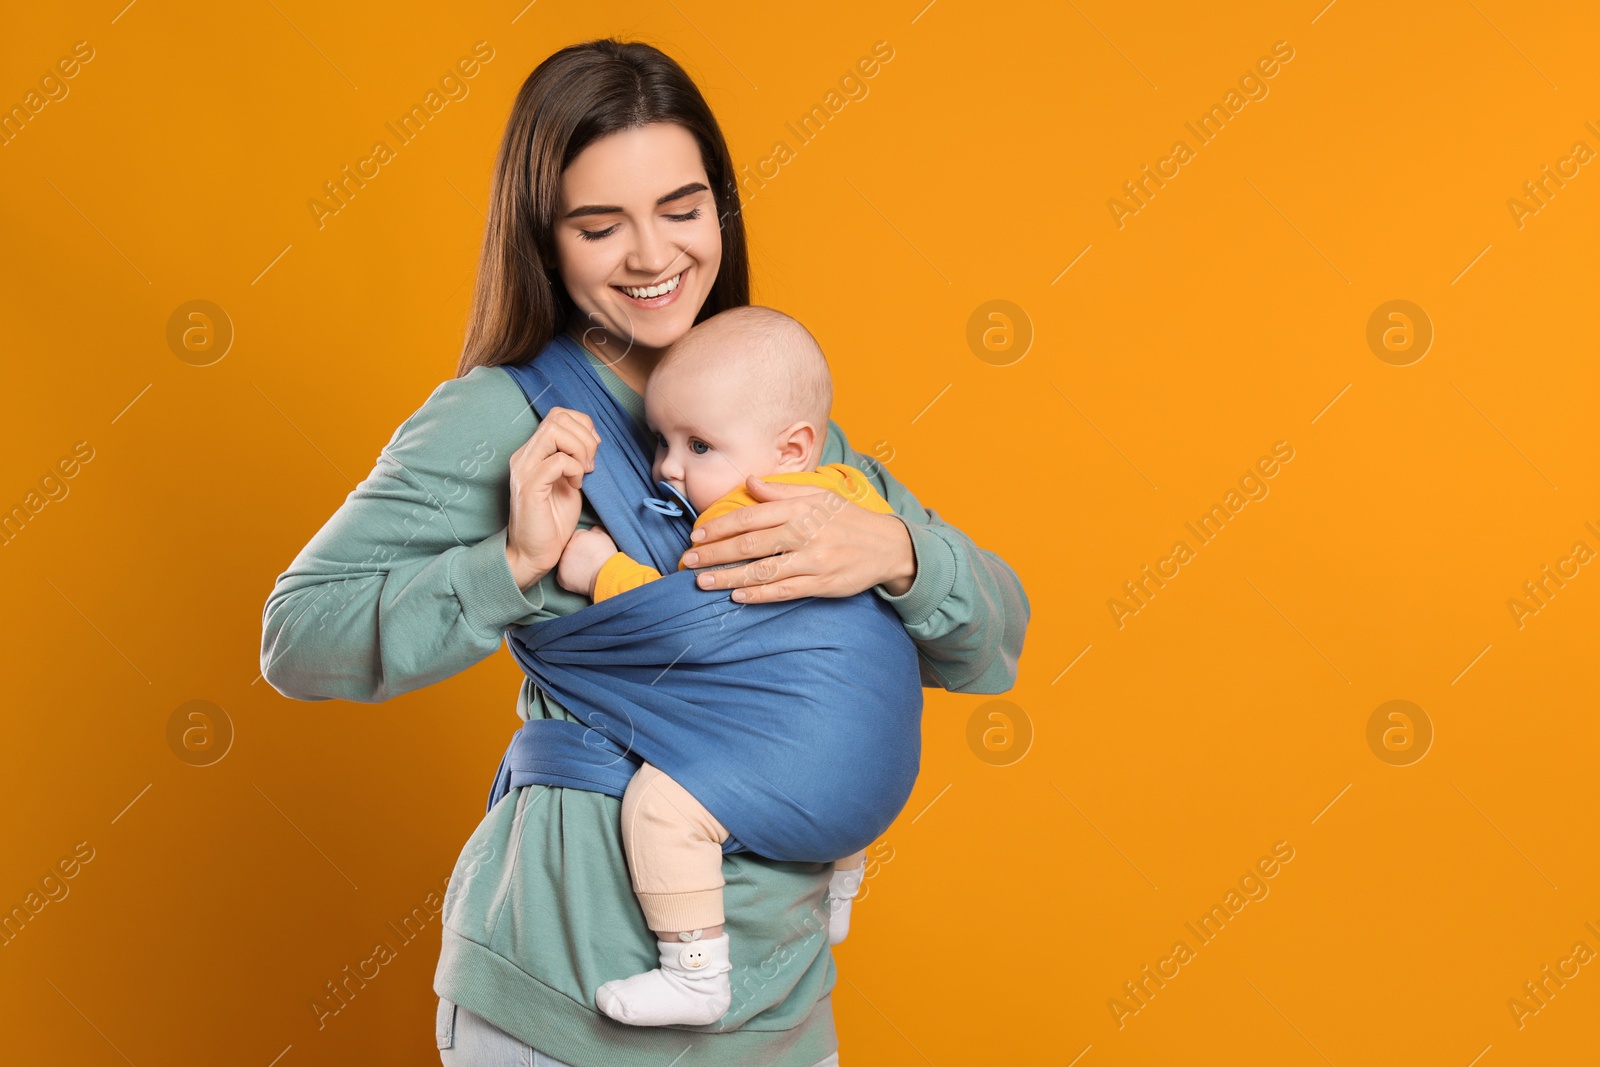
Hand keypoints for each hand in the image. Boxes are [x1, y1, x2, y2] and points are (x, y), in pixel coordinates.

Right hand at [505, 407, 601, 590]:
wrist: (534, 553)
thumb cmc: (553, 520)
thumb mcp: (570, 481)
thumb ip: (576, 458)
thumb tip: (593, 439)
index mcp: (533, 452)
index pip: (558, 415)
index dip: (583, 426)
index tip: (593, 451)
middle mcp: (525, 455)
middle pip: (557, 418)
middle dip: (585, 436)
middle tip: (591, 463)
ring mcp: (524, 469)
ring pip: (554, 431)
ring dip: (580, 449)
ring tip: (584, 472)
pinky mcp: (529, 486)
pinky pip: (557, 461)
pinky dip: (574, 469)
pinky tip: (576, 485)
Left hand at [557, 525, 619, 598]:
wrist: (607, 575)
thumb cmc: (608, 557)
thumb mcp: (606, 536)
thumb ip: (596, 530)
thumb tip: (592, 530)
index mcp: (577, 536)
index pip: (577, 538)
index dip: (583, 545)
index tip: (589, 552)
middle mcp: (567, 548)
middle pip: (569, 550)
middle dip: (576, 555)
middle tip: (587, 562)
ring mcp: (562, 562)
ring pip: (564, 563)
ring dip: (571, 566)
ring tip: (584, 571)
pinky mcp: (561, 577)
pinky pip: (563, 577)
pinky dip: (569, 579)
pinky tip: (579, 580)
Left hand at [677, 476, 915, 603]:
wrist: (886, 545)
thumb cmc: (846, 518)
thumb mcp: (818, 495)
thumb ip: (781, 491)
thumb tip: (750, 482)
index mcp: (800, 508)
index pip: (751, 516)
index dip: (720, 527)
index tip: (697, 536)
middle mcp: (804, 532)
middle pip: (749, 545)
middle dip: (714, 554)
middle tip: (688, 561)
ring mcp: (812, 560)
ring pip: (762, 571)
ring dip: (728, 578)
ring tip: (703, 582)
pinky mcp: (821, 583)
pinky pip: (784, 591)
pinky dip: (759, 595)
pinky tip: (737, 597)